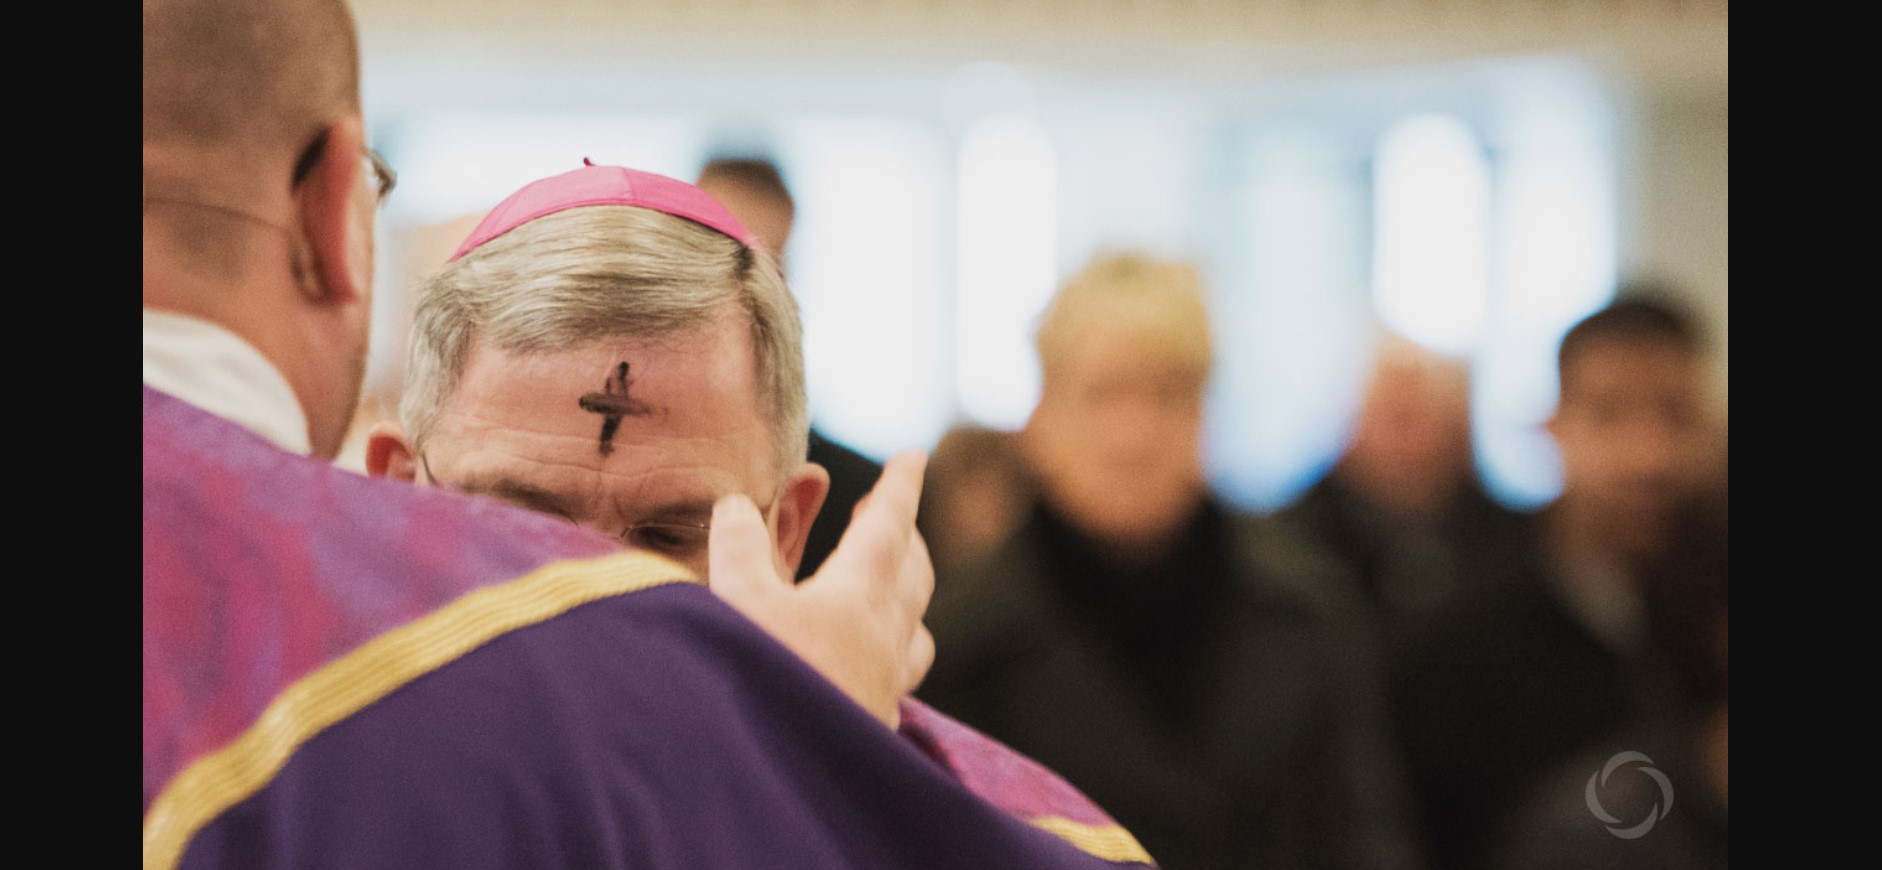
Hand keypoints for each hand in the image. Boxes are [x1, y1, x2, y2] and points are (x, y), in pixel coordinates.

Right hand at [708, 451, 934, 728]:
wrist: (779, 785)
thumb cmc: (761, 682)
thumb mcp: (735, 601)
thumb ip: (740, 546)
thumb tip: (739, 504)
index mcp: (860, 594)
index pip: (890, 524)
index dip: (901, 486)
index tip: (916, 454)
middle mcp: (886, 638)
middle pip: (913, 573)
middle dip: (904, 537)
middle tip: (888, 515)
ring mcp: (885, 687)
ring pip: (914, 629)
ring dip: (905, 596)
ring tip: (890, 589)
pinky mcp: (873, 727)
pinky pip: (898, 678)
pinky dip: (889, 654)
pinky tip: (868, 671)